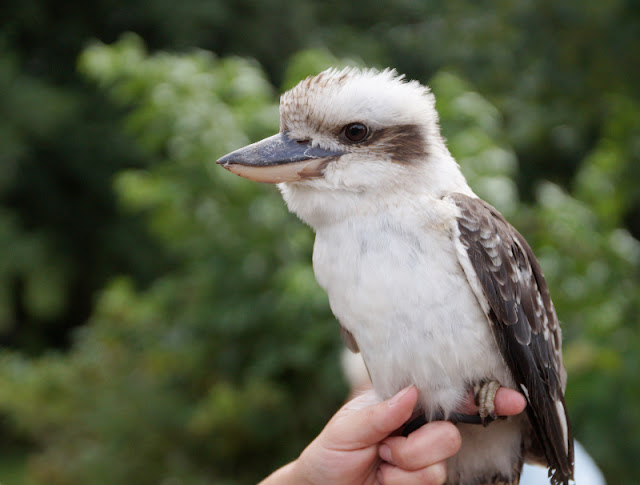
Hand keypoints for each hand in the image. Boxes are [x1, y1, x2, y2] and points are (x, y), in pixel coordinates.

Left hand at [260, 385, 525, 484]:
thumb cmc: (331, 453)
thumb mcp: (347, 428)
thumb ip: (380, 412)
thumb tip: (411, 392)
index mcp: (403, 405)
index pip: (446, 397)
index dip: (481, 398)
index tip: (513, 401)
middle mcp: (418, 432)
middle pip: (449, 435)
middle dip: (417, 446)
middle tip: (385, 448)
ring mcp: (422, 462)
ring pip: (438, 465)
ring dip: (404, 468)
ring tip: (380, 464)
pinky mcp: (421, 484)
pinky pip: (429, 483)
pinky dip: (403, 484)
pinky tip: (385, 480)